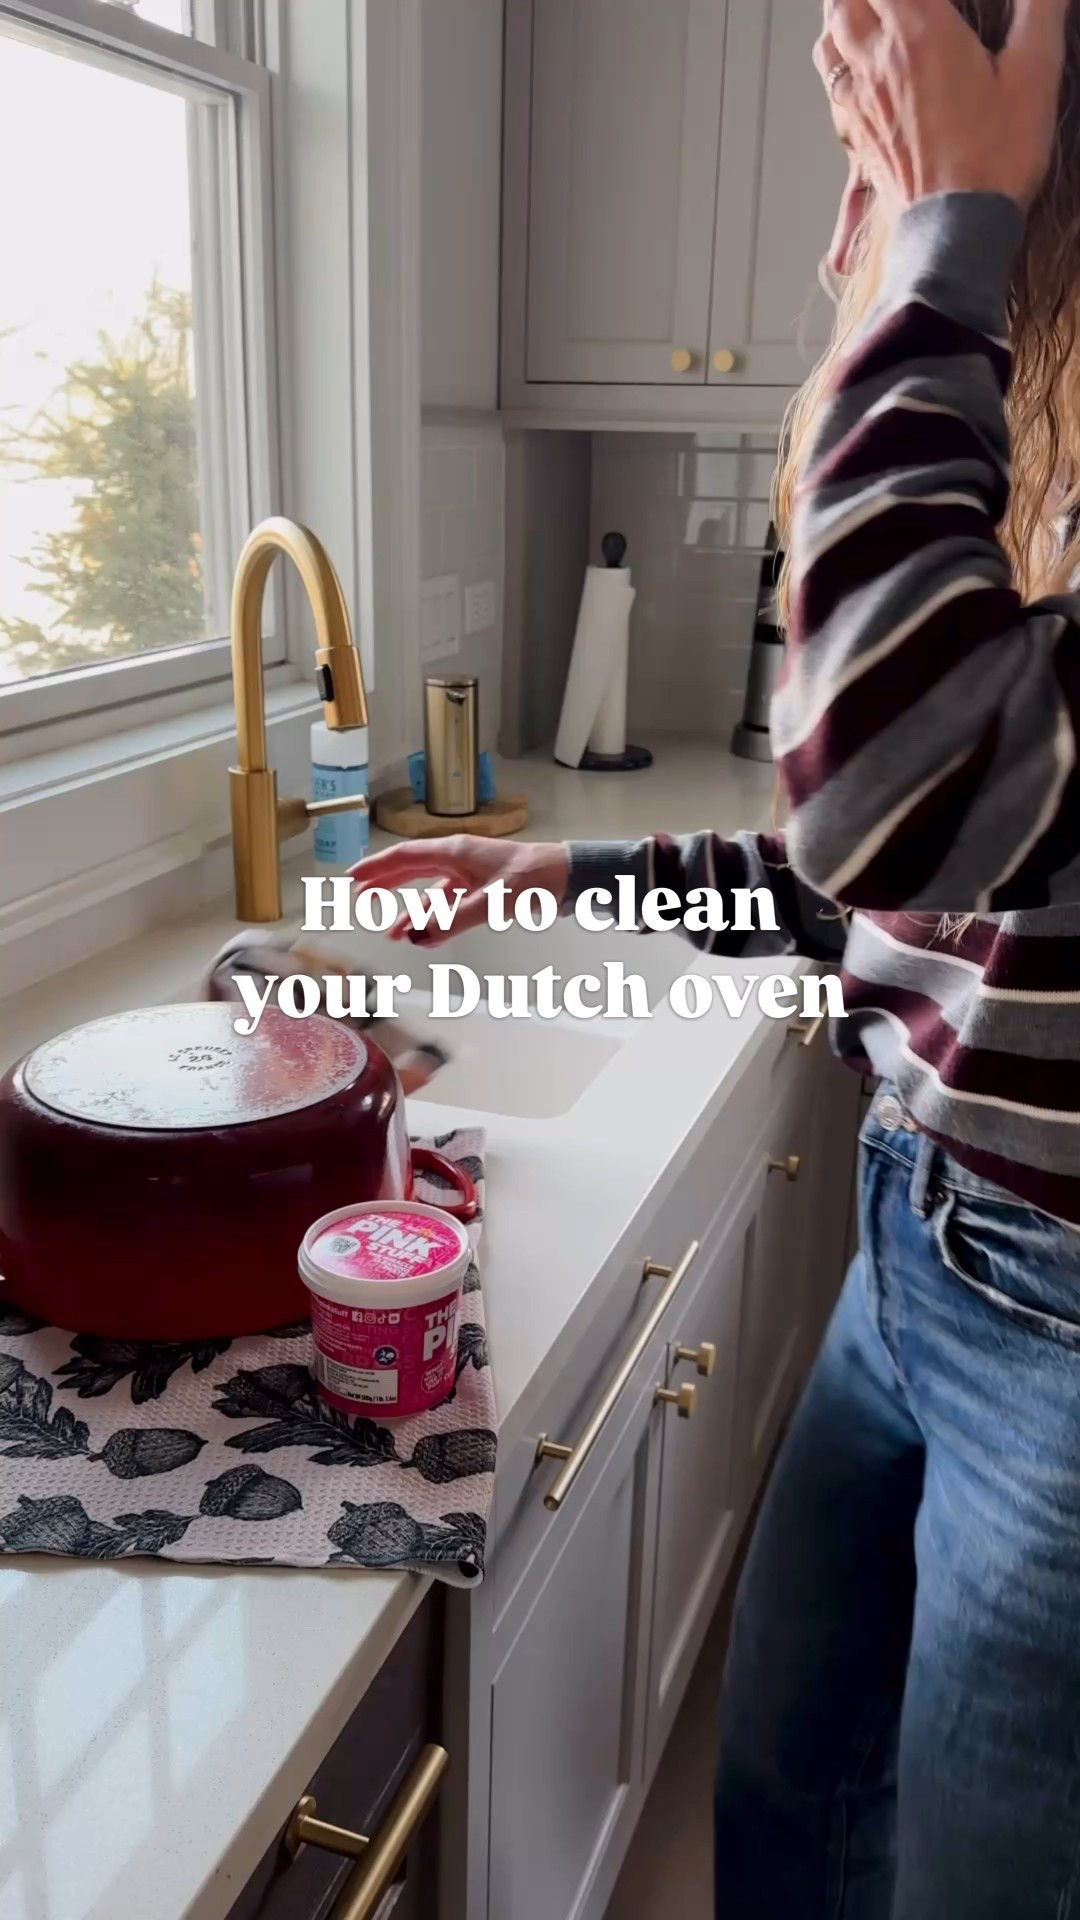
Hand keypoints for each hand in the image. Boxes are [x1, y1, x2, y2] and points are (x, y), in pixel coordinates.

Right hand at [347, 836, 570, 944]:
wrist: (566, 877)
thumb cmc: (534, 878)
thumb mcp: (493, 901)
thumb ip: (454, 919)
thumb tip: (419, 935)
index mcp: (454, 851)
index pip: (404, 857)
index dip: (375, 868)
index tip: (352, 878)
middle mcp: (456, 859)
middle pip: (410, 870)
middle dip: (384, 885)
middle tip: (359, 899)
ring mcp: (468, 875)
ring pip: (429, 893)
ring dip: (411, 913)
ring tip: (393, 933)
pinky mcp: (481, 889)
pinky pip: (449, 905)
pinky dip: (436, 921)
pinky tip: (426, 936)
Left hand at [816, 0, 1067, 213]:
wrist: (957, 232)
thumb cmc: (994, 160)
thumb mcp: (1034, 73)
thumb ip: (1041, 9)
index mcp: (919, 32)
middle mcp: (878, 62)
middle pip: (844, 0)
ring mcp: (860, 101)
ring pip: (828, 42)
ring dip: (841, 18)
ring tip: (860, 11)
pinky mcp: (856, 137)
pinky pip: (832, 90)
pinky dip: (838, 67)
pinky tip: (855, 71)